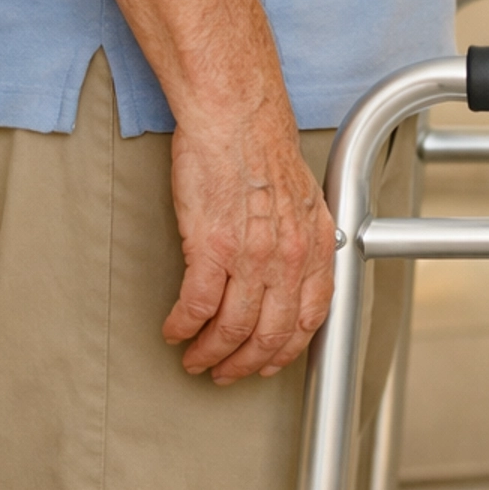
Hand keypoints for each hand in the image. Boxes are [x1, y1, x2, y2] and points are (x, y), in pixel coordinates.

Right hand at [163, 102, 335, 382]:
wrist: (235, 116)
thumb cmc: (261, 147)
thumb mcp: (303, 198)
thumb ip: (302, 238)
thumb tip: (294, 269)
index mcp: (314, 246)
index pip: (309, 319)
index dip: (286, 350)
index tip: (268, 362)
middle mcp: (288, 258)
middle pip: (269, 334)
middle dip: (244, 363)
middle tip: (224, 372)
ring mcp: (250, 256)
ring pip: (232, 329)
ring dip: (210, 352)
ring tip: (195, 358)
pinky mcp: (211, 248)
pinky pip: (197, 306)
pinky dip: (184, 327)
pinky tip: (175, 330)